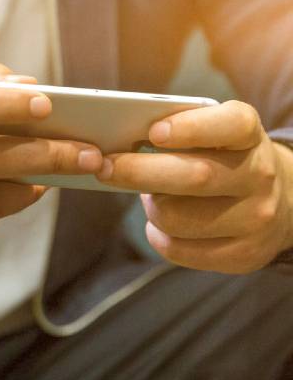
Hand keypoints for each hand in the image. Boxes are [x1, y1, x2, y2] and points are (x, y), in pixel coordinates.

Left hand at [96, 100, 292, 272]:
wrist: (279, 202)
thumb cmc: (223, 161)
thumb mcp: (214, 137)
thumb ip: (177, 133)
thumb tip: (120, 145)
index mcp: (249, 136)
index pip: (230, 125)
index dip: (191, 128)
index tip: (154, 132)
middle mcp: (260, 176)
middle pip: (194, 176)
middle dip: (140, 172)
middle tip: (105, 168)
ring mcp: (256, 219)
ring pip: (178, 218)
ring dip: (150, 208)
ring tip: (151, 198)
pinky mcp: (243, 255)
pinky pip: (179, 250)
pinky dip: (157, 236)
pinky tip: (161, 225)